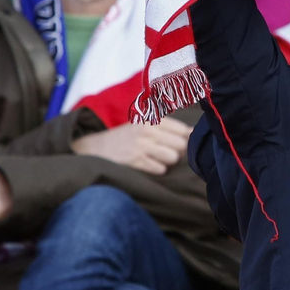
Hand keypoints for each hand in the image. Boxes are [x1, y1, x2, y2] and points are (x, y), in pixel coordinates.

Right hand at [73, 119, 190, 174]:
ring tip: (157, 158)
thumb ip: (168, 127)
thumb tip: (193, 131)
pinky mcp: (136, 161)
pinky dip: (157, 169)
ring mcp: (141, 146)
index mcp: (152, 120)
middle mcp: (148, 131)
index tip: (176, 142)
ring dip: (167, 161)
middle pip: (181, 145)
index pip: (182, 130)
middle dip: (177, 151)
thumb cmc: (125, 137)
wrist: (96, 148)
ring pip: (172, 157)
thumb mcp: (143, 125)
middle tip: (166, 152)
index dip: (184, 138)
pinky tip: (148, 165)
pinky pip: (160, 169)